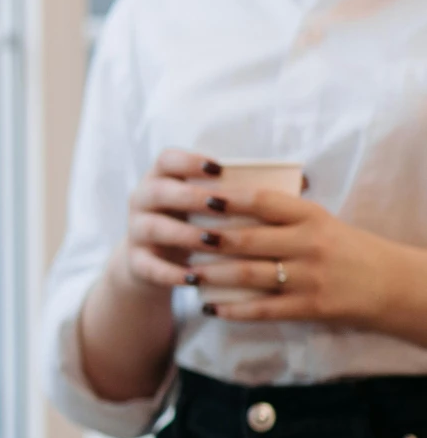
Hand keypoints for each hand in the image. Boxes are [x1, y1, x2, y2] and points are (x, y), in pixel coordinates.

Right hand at [108, 148, 236, 293]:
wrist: (157, 262)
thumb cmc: (198, 224)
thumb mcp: (208, 204)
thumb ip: (243, 191)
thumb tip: (301, 180)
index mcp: (162, 178)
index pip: (167, 159)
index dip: (189, 161)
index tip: (219, 168)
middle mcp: (142, 200)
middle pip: (158, 191)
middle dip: (191, 197)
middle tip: (221, 205)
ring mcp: (135, 231)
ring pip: (152, 228)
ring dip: (183, 234)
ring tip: (212, 241)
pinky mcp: (135, 261)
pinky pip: (148, 266)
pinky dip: (171, 273)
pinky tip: (194, 278)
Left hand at [194, 187, 420, 329]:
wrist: (392, 285)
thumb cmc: (347, 248)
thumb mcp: (321, 221)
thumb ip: (282, 214)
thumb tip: (229, 198)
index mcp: (311, 217)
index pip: (262, 201)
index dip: (227, 199)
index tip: (197, 195)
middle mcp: (309, 244)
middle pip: (247, 240)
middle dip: (208, 239)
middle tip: (178, 237)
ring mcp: (308, 278)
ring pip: (249, 275)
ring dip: (213, 275)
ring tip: (188, 273)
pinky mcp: (310, 307)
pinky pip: (263, 309)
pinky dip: (233, 310)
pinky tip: (210, 307)